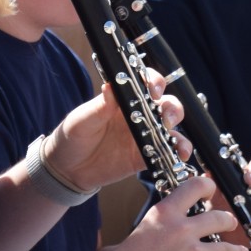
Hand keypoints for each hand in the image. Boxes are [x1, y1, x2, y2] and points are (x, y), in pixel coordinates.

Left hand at [46, 69, 189, 191]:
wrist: (69, 168)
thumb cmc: (73, 136)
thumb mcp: (82, 120)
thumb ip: (99, 106)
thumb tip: (110, 86)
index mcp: (123, 99)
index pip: (146, 82)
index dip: (154, 82)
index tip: (153, 90)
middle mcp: (138, 113)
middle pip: (166, 102)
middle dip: (171, 107)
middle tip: (164, 117)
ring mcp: (145, 134)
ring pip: (172, 125)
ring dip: (177, 128)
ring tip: (171, 135)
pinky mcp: (147, 155)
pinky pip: (169, 151)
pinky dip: (179, 151)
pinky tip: (181, 154)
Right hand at [100, 176, 249, 250]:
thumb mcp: (142, 230)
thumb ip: (163, 223)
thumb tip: (173, 221)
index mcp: (165, 212)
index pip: (195, 186)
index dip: (208, 186)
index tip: (212, 190)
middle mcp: (182, 228)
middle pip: (219, 217)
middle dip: (229, 221)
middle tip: (230, 224)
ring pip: (228, 248)